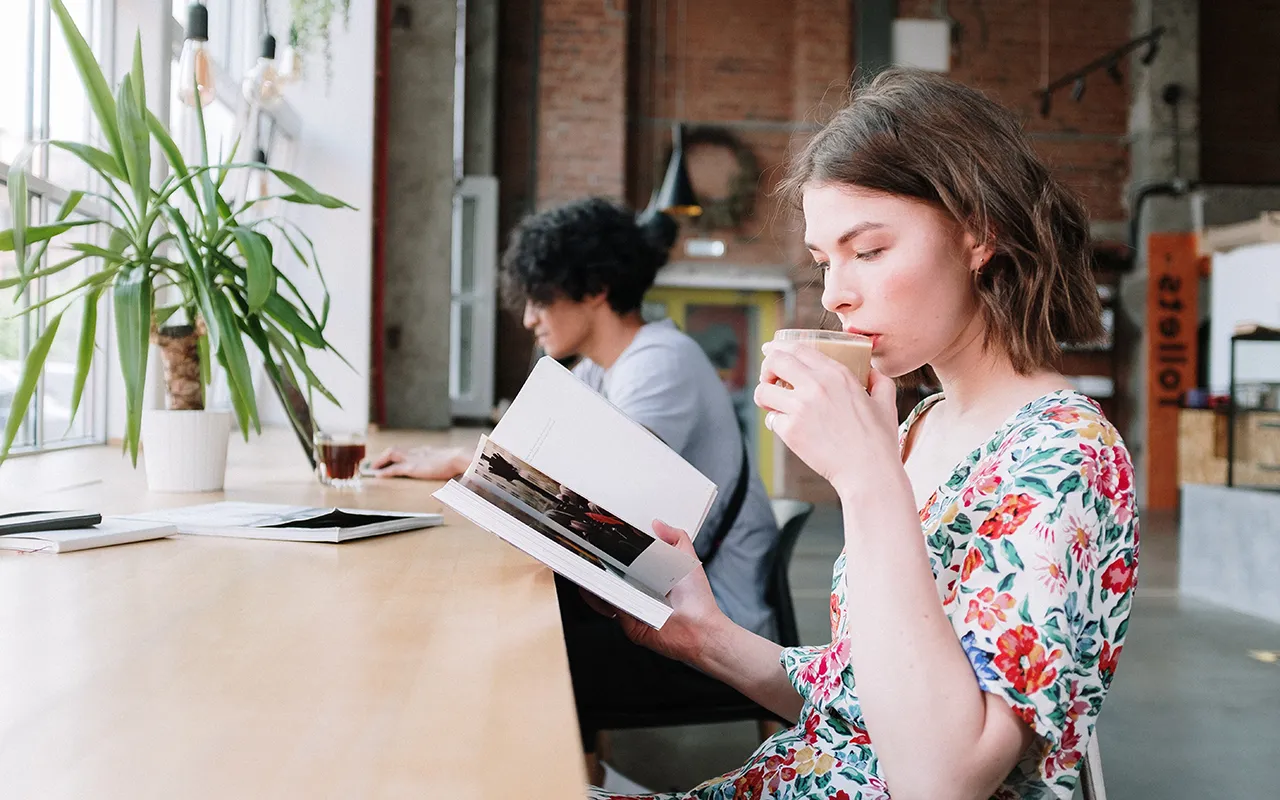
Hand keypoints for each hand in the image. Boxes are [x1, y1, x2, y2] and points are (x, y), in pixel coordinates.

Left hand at [367, 445, 468, 480]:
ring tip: (373, 469)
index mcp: (428, 451)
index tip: (393, 459)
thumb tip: (454, 473)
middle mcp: (418, 452)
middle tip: (376, 463)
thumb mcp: (453, 463)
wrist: (460, 458)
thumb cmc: (461, 461)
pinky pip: (394, 468)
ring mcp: (415, 458)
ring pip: (391, 454)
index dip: (399, 455)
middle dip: (384, 456)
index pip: (409, 451)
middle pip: (396, 450)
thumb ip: (449, 467)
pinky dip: (385, 471)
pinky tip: (378, 475)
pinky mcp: (413, 467)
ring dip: (381, 461)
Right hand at [582, 520, 729, 666]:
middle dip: (599, 560)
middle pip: (611, 573)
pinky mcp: (625, 621)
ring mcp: (631, 605)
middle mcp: (639, 589)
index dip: (615, 548)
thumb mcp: (688, 560)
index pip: (627, 558)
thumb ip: (676, 538)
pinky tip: (591, 585)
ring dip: (593, 577)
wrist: (699, 629)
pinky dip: (596, 597)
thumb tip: (658, 523)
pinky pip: (607, 607)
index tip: (603, 537)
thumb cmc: (697, 599)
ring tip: (585, 562)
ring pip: (605, 589)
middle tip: (589, 547)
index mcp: (652, 575)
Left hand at [754, 342, 902, 500]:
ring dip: (764, 395)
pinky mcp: (791, 430)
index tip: (772, 350)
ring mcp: (801, 408)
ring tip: (771, 403)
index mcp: (837, 374)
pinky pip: (771, 419)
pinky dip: (775, 422)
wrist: (869, 471)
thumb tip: (871, 373)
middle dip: (766, 367)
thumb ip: (879, 381)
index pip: (798, 349)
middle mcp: (816, 386)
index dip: (780, 347)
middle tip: (769, 378)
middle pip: (775, 361)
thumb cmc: (879, 440)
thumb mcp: (886, 402)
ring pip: (763, 390)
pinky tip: (786, 427)